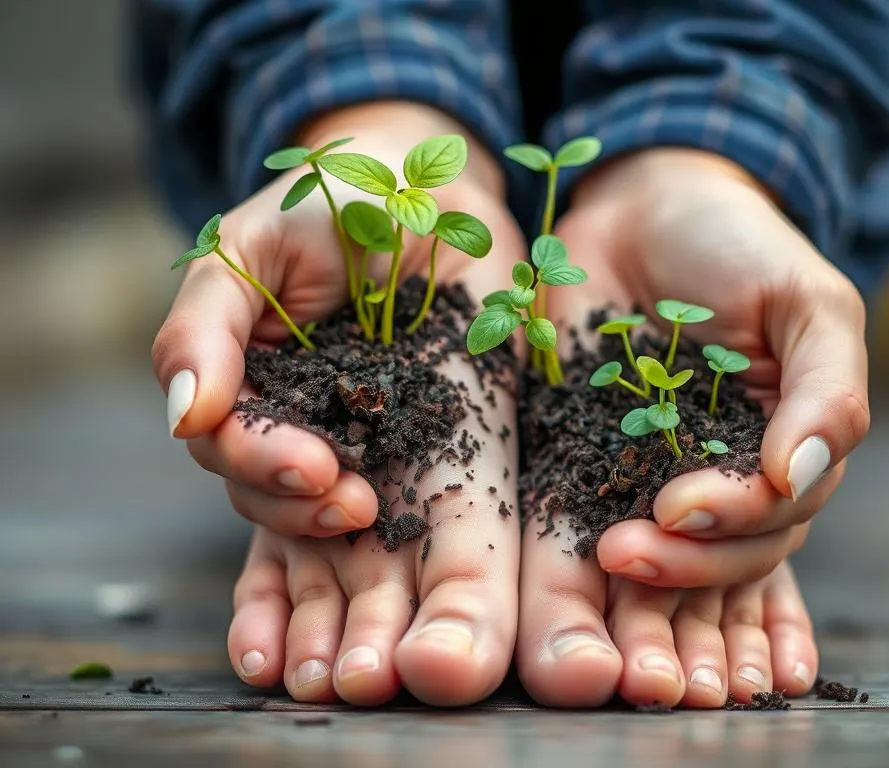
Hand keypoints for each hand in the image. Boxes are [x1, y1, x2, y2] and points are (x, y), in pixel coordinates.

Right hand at [152, 101, 520, 538]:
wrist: (432, 192)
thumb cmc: (330, 204)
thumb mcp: (249, 246)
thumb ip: (204, 326)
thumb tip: (183, 416)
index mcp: (236, 372)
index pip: (220, 439)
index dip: (258, 460)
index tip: (314, 463)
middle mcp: (283, 409)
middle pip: (260, 484)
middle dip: (296, 501)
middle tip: (351, 501)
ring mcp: (345, 426)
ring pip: (311, 499)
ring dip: (331, 517)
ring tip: (370, 510)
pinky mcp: (408, 432)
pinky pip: (390, 485)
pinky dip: (390, 512)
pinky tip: (406, 517)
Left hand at [548, 148, 869, 587]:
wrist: (643, 207)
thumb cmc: (739, 247)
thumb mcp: (808, 303)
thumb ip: (827, 392)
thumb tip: (797, 479)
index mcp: (788, 448)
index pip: (778, 516)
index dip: (734, 523)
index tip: (680, 506)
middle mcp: (725, 472)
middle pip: (722, 551)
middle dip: (682, 562)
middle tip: (626, 550)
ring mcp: (655, 470)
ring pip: (663, 547)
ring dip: (637, 567)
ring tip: (602, 555)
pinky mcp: (589, 454)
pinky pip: (588, 511)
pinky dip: (578, 548)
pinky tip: (563, 556)